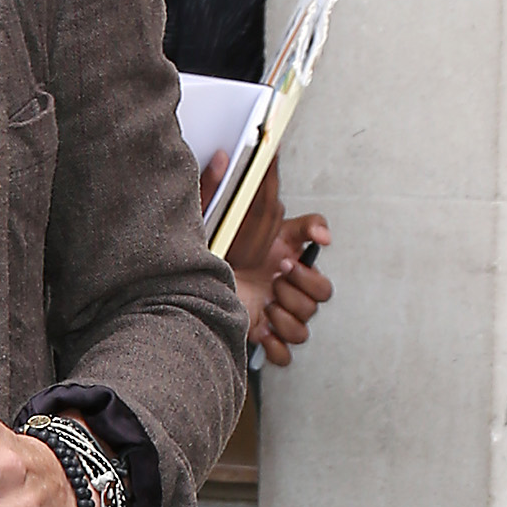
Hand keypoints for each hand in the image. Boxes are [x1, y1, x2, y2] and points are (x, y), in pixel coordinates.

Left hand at [195, 151, 332, 363]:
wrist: (183, 303)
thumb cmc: (203, 261)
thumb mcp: (202, 229)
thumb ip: (212, 190)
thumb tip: (222, 156)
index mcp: (278, 248)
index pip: (312, 231)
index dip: (315, 234)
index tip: (308, 242)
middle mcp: (285, 281)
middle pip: (323, 290)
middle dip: (302, 284)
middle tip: (277, 276)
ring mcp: (279, 312)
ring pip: (308, 319)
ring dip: (285, 313)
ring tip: (262, 304)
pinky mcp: (268, 339)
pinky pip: (289, 350)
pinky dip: (276, 344)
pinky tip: (260, 330)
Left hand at [253, 215, 331, 366]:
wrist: (219, 265)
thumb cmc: (248, 249)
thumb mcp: (279, 229)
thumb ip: (309, 225)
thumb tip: (326, 237)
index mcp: (302, 280)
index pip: (323, 290)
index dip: (306, 279)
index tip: (283, 264)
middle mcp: (294, 302)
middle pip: (311, 311)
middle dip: (290, 295)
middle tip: (271, 282)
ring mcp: (279, 322)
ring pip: (300, 335)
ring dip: (282, 319)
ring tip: (265, 304)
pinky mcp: (264, 337)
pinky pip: (282, 357)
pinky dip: (274, 347)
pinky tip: (262, 329)